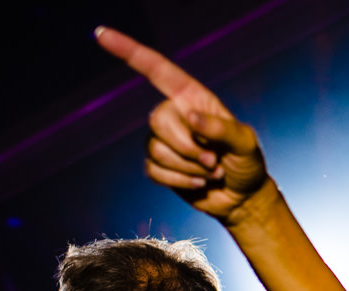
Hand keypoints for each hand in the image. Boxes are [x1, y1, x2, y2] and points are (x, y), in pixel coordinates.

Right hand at [95, 27, 268, 222]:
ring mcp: (165, 140)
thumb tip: (190, 118)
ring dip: (189, 167)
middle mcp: (175, 115)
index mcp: (193, 99)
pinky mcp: (159, 165)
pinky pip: (155, 171)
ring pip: (156, 149)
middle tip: (214, 161)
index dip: (129, 51)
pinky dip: (181, 181)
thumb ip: (222, 129)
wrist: (242, 196)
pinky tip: (199, 183)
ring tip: (212, 172)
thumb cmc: (247, 163)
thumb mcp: (245, 143)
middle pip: (157, 121)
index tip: (101, 34)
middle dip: (187, 147)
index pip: (158, 70)